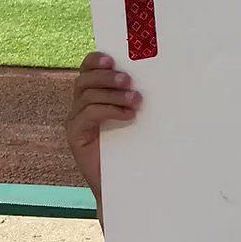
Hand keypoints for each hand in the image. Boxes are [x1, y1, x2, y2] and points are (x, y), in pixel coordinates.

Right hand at [65, 52, 142, 203]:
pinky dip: (109, 110)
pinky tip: (128, 116)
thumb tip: (164, 76)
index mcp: (94, 95)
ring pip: (87, 95)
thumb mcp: (139, 117)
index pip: (87, 70)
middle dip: (106, 76)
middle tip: (129, 80)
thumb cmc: (138, 146)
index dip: (95, 61)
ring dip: (113, 94)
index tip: (113, 59)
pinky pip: (88, 115)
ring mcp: (76, 121)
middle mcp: (80, 106)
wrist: (126, 182)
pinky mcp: (76, 136)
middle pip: (84, 80)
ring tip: (136, 101)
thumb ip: (139, 98)